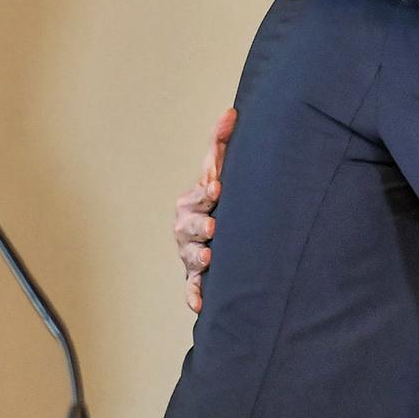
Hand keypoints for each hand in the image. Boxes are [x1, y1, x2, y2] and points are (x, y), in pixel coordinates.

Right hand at [174, 107, 235, 313]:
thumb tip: (231, 111)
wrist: (220, 234)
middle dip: (198, 226)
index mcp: (193, 202)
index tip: (217, 189)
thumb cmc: (220, 200)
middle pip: (188, 227)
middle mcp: (188, 228)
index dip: (204, 192)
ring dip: (196, 257)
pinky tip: (200, 306)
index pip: (196, 195)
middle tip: (213, 227)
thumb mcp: (219, 171)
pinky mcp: (198, 277)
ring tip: (208, 257)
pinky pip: (192, 288)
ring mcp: (191, 253)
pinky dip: (194, 296)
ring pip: (189, 256)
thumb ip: (221, 143)